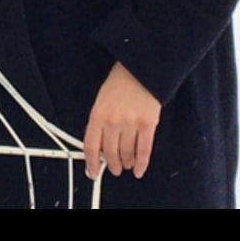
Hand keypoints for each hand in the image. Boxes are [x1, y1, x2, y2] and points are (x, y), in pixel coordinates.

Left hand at [84, 61, 160, 180]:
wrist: (141, 67)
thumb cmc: (120, 81)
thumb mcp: (102, 99)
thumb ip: (100, 122)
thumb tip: (100, 146)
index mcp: (98, 114)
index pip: (91, 146)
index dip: (91, 163)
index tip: (93, 173)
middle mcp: (113, 121)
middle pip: (110, 153)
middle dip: (111, 165)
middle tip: (113, 169)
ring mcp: (131, 124)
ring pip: (126, 154)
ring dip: (125, 164)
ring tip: (125, 166)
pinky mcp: (148, 124)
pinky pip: (144, 150)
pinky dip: (141, 163)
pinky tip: (139, 169)